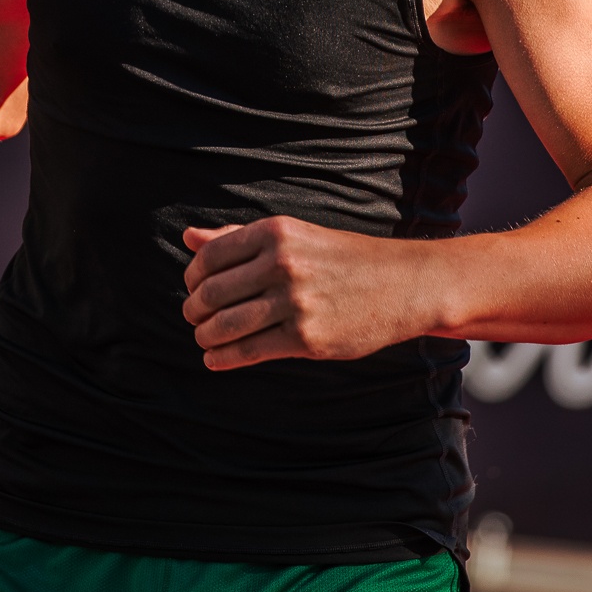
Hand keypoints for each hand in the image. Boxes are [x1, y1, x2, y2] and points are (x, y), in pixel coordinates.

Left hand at [180, 217, 435, 370]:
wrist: (403, 284)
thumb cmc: (341, 258)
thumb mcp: (293, 235)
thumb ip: (238, 237)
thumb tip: (189, 237)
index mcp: (276, 232)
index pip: (209, 257)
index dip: (193, 278)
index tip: (195, 289)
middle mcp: (283, 264)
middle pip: (211, 293)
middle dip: (194, 310)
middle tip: (195, 317)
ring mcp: (295, 302)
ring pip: (225, 325)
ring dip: (205, 336)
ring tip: (204, 338)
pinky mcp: (307, 338)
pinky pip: (249, 351)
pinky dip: (223, 358)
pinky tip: (215, 359)